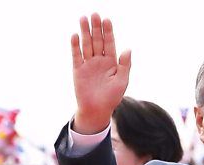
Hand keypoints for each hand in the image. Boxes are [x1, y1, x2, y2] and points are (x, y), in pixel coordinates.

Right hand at [71, 13, 130, 133]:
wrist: (97, 110)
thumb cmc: (112, 97)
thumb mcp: (122, 81)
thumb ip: (125, 65)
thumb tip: (128, 49)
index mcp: (111, 62)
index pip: (109, 43)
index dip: (108, 32)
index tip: (107, 20)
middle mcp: (99, 60)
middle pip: (97, 41)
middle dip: (96, 28)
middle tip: (94, 14)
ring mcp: (88, 64)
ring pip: (86, 44)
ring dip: (85, 32)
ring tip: (83, 19)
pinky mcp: (78, 69)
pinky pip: (76, 55)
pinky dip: (75, 46)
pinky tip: (75, 35)